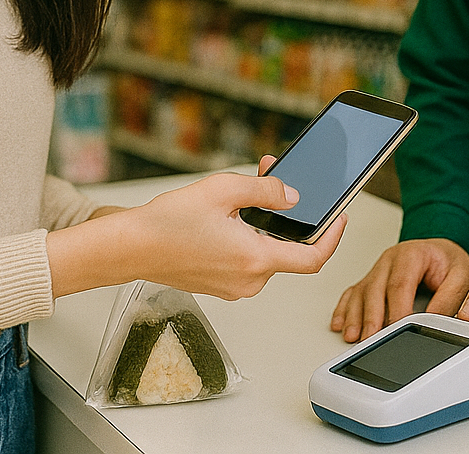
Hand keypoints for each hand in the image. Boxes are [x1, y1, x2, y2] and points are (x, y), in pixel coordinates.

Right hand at [46, 167, 344, 299]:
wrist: (129, 248)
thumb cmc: (168, 222)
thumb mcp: (223, 190)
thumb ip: (266, 191)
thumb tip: (293, 197)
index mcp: (255, 260)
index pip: (313, 258)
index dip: (332, 238)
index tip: (340, 219)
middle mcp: (248, 281)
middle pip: (286, 250)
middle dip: (286, 216)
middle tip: (275, 180)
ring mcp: (233, 287)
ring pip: (264, 254)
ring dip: (264, 225)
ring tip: (244, 192)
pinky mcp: (219, 285)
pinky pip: (245, 261)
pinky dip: (246, 237)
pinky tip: (229, 215)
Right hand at [330, 238, 468, 342]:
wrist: (440, 251)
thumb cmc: (448, 262)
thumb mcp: (460, 275)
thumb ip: (450, 298)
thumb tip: (435, 322)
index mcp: (411, 254)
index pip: (400, 284)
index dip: (396, 309)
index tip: (397, 330)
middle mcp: (390, 260)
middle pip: (375, 289)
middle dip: (371, 317)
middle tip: (370, 339)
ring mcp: (377, 269)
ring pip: (361, 293)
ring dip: (355, 316)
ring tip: (353, 336)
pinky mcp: (370, 279)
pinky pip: (352, 293)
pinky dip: (344, 309)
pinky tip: (340, 324)